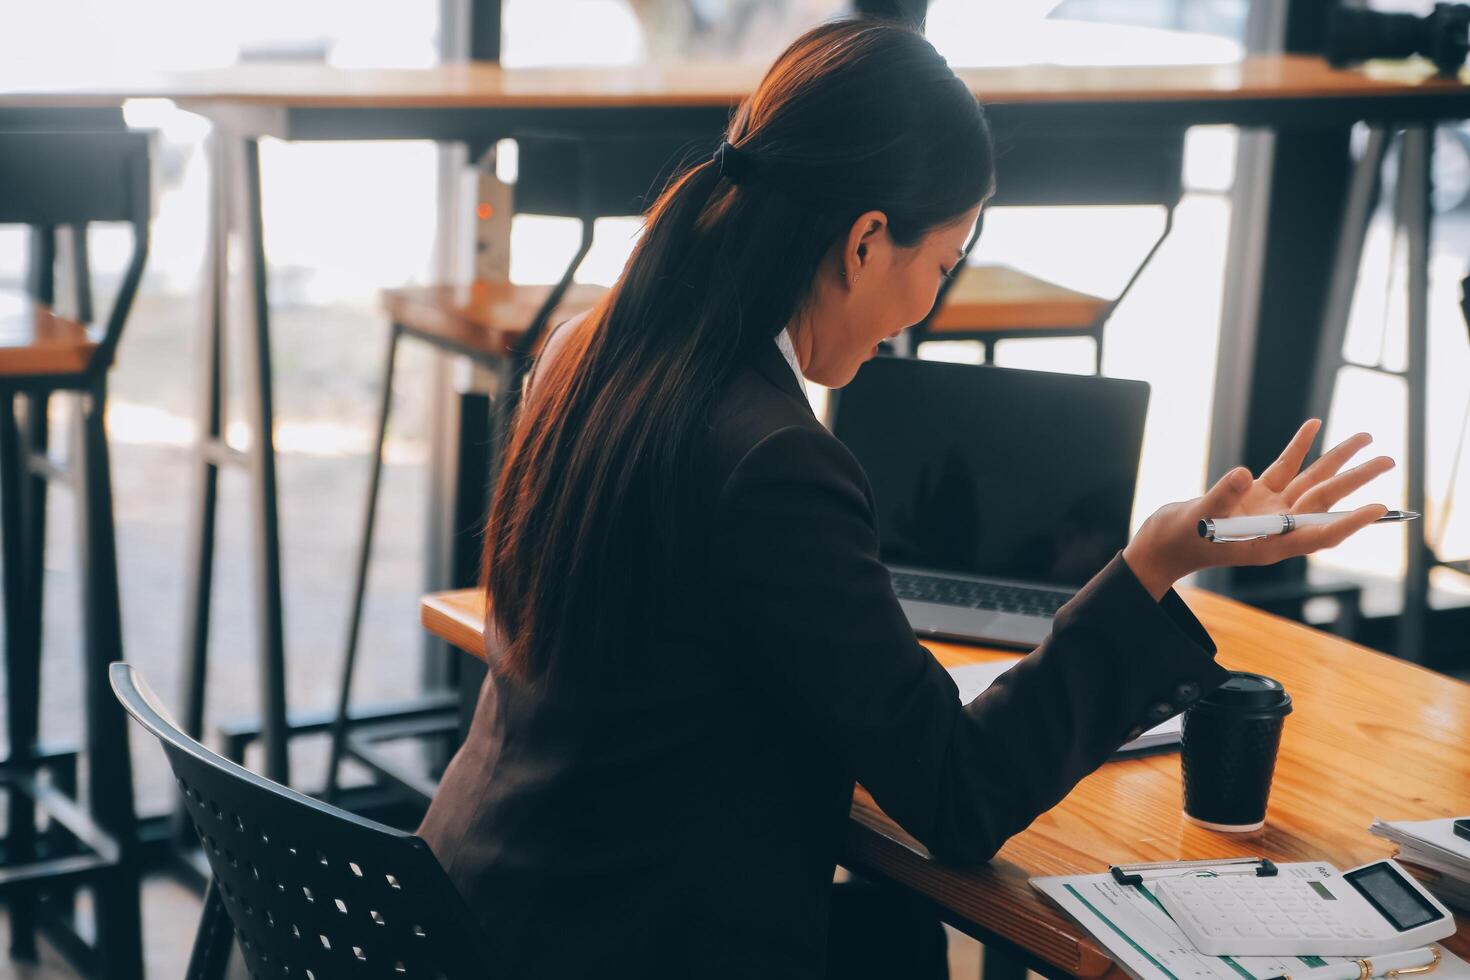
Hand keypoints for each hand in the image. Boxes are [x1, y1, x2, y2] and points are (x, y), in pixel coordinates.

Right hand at [1122, 419, 1394, 599]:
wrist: (1161, 544)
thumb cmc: (1178, 540)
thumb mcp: (1195, 520)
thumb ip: (1220, 498)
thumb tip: (1243, 473)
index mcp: (1269, 543)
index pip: (1317, 534)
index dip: (1348, 523)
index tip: (1376, 508)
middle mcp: (1276, 527)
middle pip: (1323, 501)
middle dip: (1355, 481)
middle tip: (1387, 461)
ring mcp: (1267, 510)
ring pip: (1310, 482)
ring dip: (1337, 460)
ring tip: (1365, 438)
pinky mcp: (1254, 496)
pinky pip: (1283, 468)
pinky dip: (1298, 448)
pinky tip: (1313, 426)